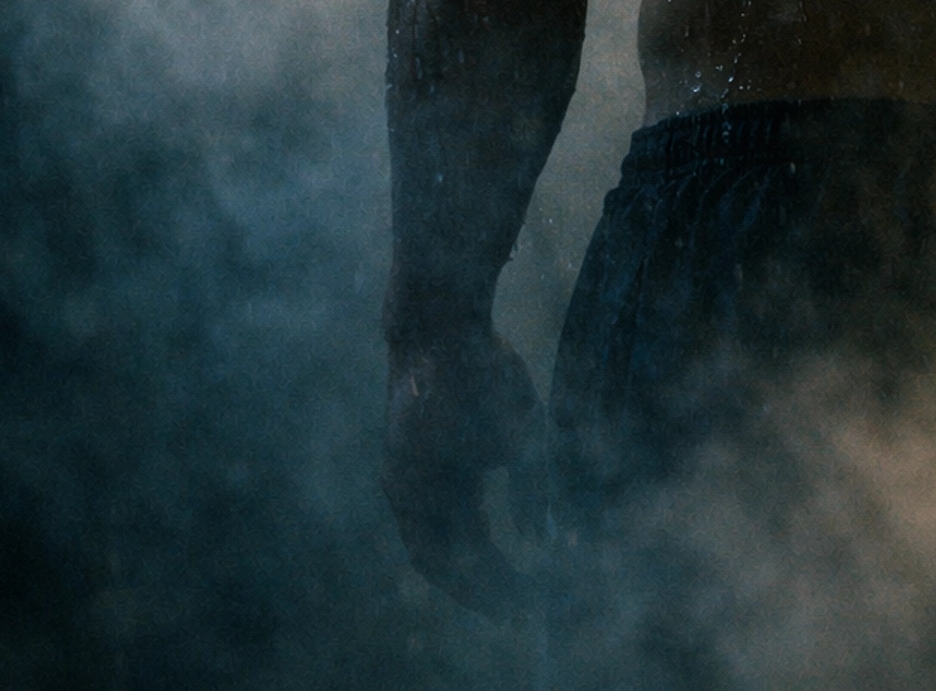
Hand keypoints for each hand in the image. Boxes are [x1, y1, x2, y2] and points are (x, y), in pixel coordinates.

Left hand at [383, 328, 546, 615]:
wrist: (444, 323)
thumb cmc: (485, 367)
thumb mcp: (520, 429)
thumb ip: (529, 481)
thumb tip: (537, 536)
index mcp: (451, 475)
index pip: (469, 540)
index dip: (496, 571)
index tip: (526, 596)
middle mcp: (421, 486)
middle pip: (449, 554)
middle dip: (486, 586)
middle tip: (519, 610)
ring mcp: (405, 483)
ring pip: (434, 554)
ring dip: (470, 583)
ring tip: (508, 602)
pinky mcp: (398, 477)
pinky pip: (425, 538)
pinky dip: (455, 562)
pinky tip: (488, 571)